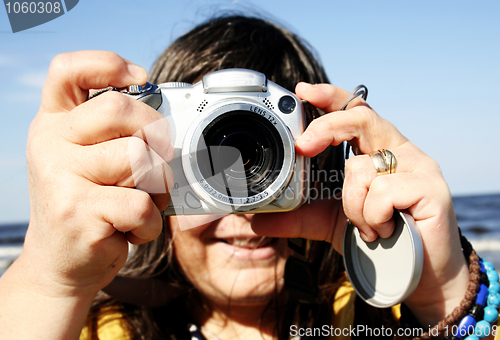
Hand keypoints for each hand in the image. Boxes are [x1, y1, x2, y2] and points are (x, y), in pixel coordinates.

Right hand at [20, 51, 172, 296]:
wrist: (61, 263)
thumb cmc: (89, 205)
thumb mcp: (90, 161)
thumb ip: (115, 134)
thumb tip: (165, 115)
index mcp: (55, 123)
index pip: (67, 70)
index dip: (107, 64)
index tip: (140, 79)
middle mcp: (50, 143)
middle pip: (119, 109)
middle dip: (156, 134)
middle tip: (158, 160)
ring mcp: (60, 177)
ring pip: (138, 158)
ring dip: (157, 187)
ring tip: (141, 203)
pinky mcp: (77, 212)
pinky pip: (141, 203)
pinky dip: (150, 223)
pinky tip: (132, 230)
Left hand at [252, 82, 468, 325]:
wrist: (416, 275)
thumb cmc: (378, 240)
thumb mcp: (329, 222)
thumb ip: (296, 217)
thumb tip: (255, 220)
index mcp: (377, 151)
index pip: (355, 111)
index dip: (331, 96)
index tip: (302, 91)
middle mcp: (399, 151)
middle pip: (362, 117)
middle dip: (328, 127)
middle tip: (303, 146)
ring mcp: (419, 167)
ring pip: (362, 168)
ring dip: (352, 206)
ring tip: (367, 229)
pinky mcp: (431, 188)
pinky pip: (382, 192)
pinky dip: (371, 217)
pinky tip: (384, 231)